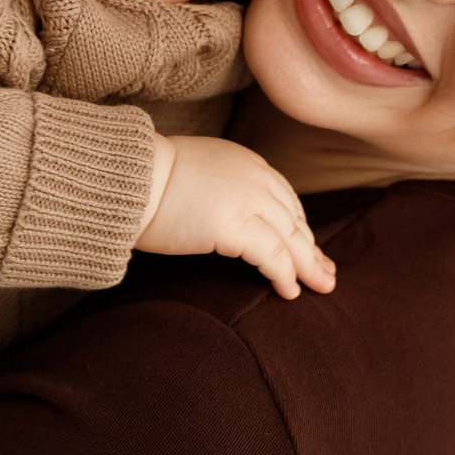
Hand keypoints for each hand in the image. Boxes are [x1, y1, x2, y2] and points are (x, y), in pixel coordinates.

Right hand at [136, 135, 336, 298]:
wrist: (127, 178)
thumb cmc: (145, 181)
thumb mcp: (192, 173)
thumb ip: (216, 188)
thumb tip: (215, 214)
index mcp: (245, 162)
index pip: (284, 198)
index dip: (298, 226)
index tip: (308, 245)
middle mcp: (254, 177)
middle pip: (293, 218)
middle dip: (311, 248)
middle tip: (326, 272)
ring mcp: (247, 200)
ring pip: (290, 238)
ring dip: (307, 265)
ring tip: (319, 286)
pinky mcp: (235, 225)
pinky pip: (273, 255)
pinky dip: (285, 274)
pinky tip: (290, 291)